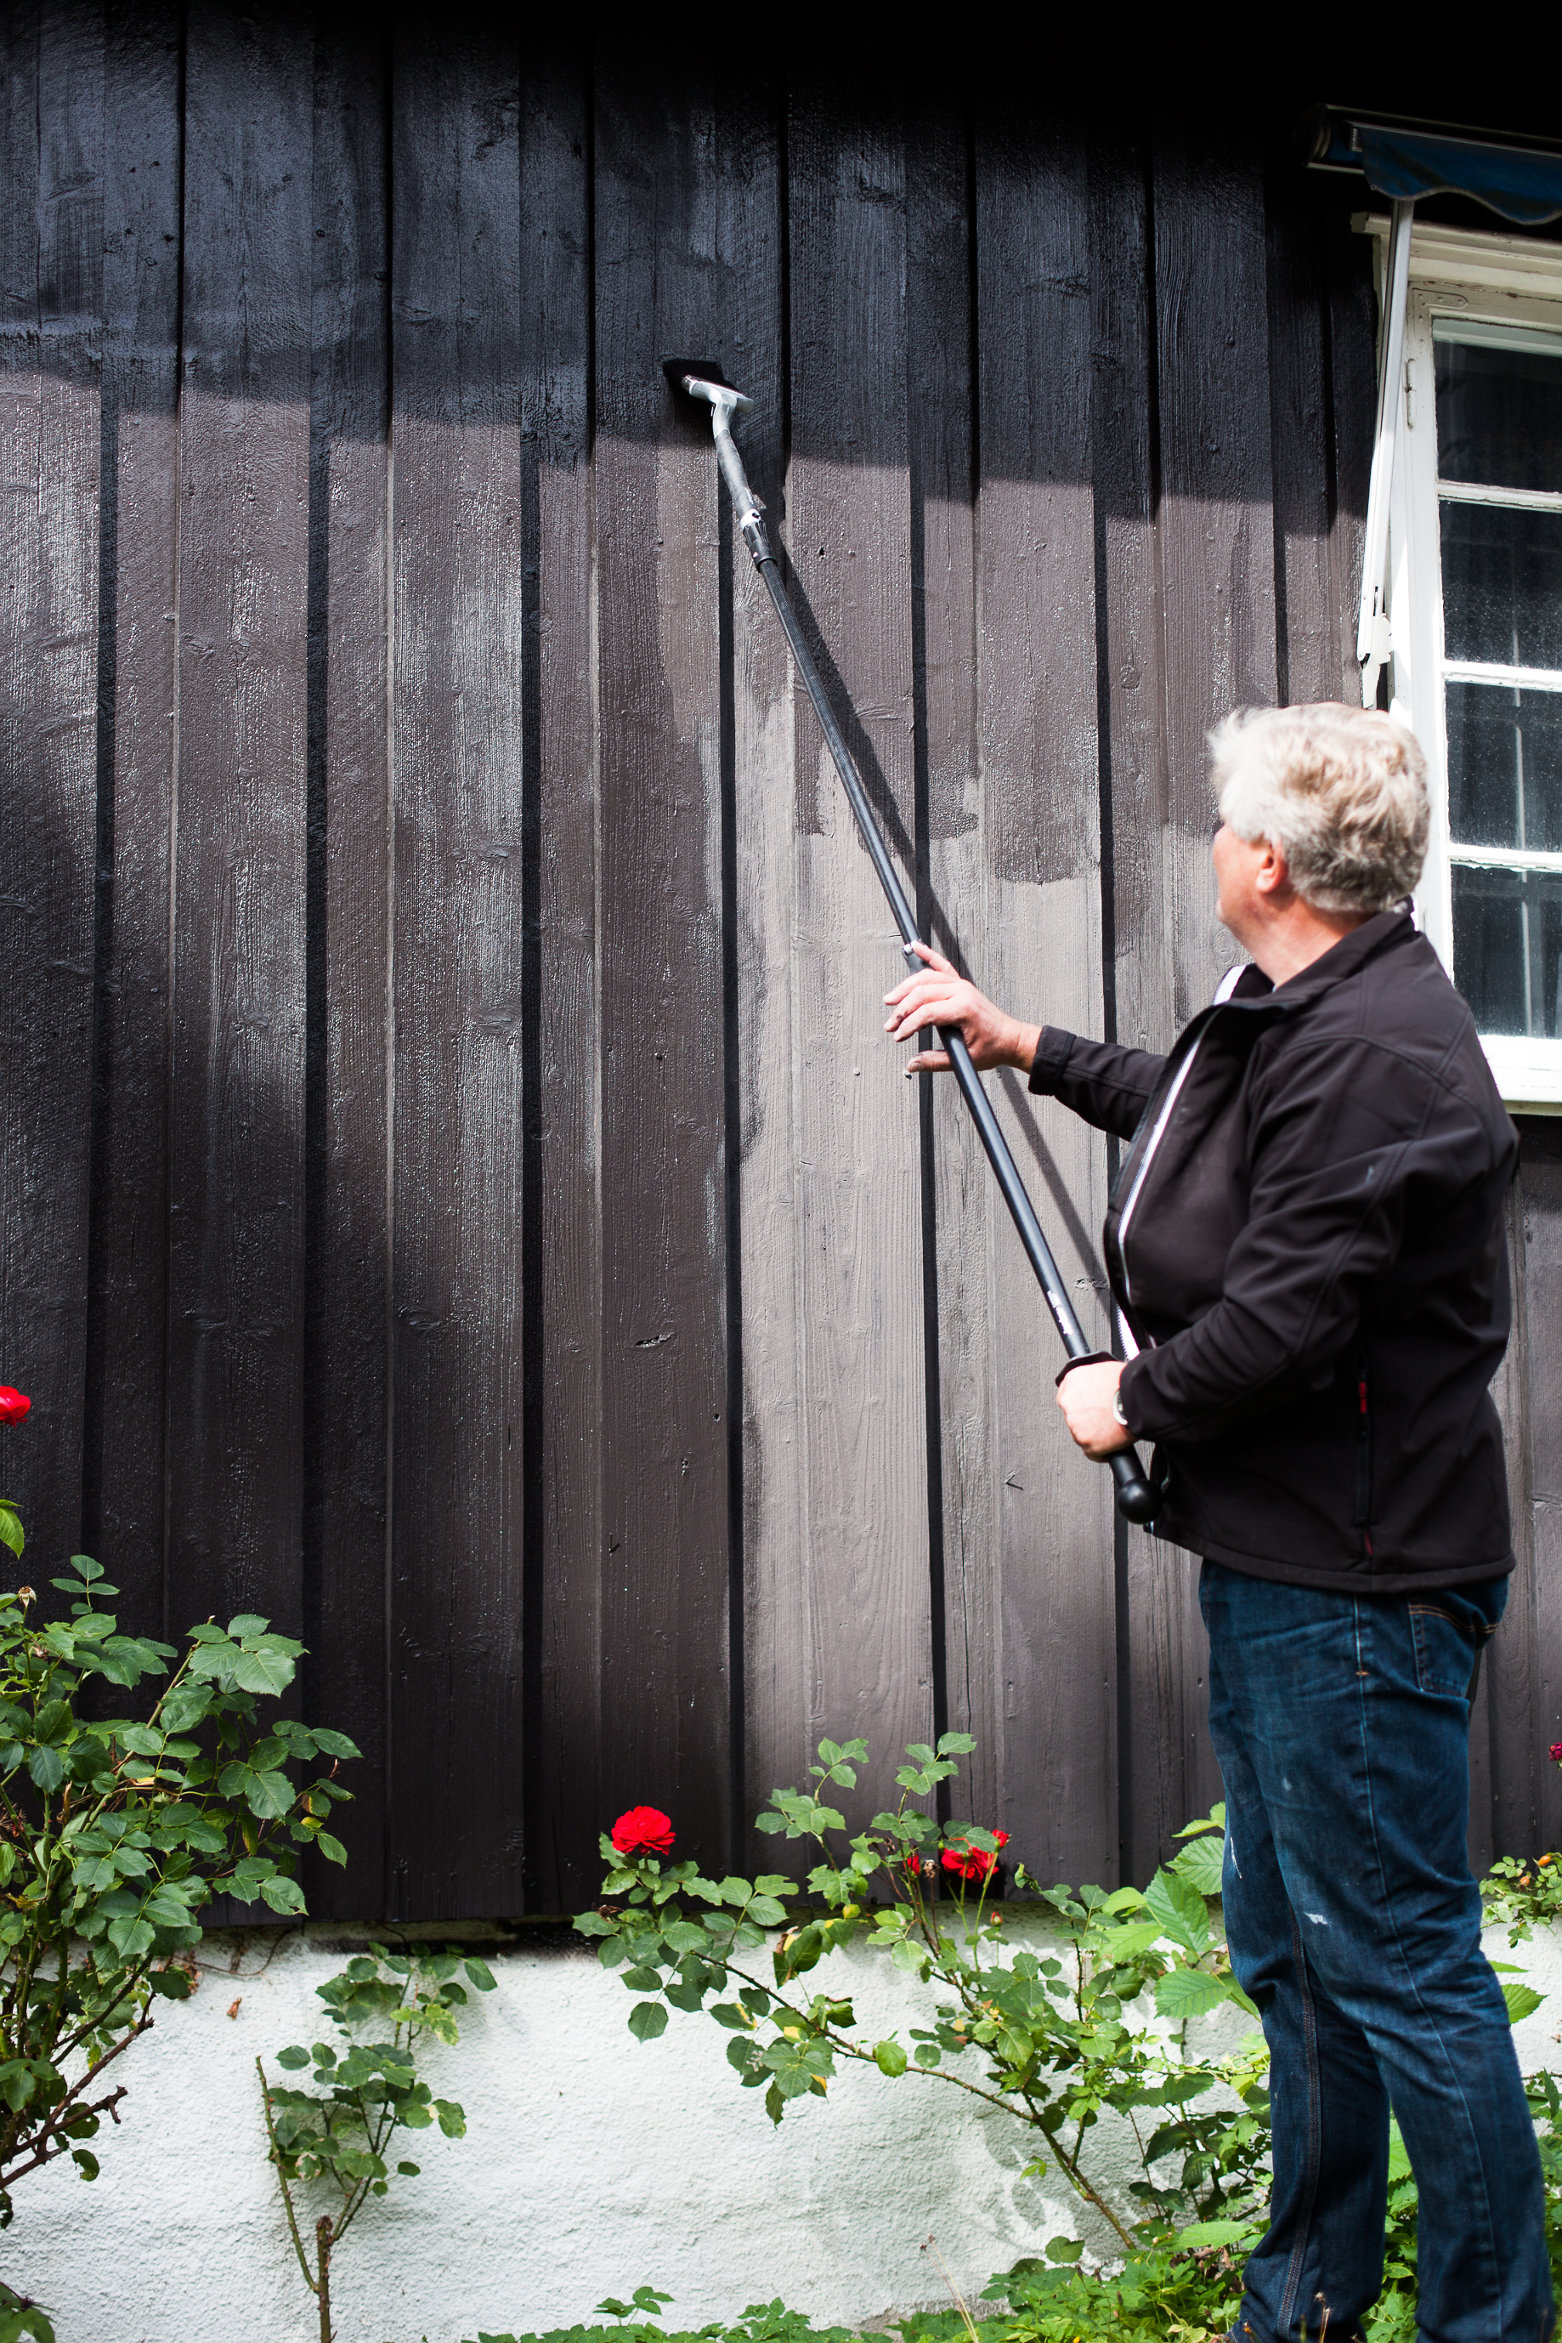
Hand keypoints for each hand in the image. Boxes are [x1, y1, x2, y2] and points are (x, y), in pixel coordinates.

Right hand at [884, 943, 1040, 1074]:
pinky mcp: (961, 984)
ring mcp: (961, 985)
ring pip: (926, 977)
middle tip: (890, 1024)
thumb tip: (912, 1064)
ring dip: (906, 987)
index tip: (899, 1035)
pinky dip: (928, 955)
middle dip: (902, 1009)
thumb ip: (935, 1062)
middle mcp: (962, 991)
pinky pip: (942, 965)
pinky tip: (916, 947)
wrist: (1010, 1038)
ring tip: (890, 999)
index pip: (926, 1012)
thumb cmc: (993, 1047)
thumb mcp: (964, 1059)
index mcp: (963, 1009)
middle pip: (922, 992)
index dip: (908, 1024)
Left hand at [1056, 1361, 1129, 1458]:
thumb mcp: (1105, 1370)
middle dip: (1087, 1420)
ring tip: (1111, 1430)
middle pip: (1073, 1416)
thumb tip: (1098, 1387)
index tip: (1088, 1409)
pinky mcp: (1086, 1442)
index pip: (1067, 1396)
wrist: (1138, 1398)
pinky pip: (1092, 1452)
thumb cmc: (1127, 1384)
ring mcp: (1075, 1424)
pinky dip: (1101, 1452)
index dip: (1080, 1404)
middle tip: (1103, 1419)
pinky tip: (1111, 1445)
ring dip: (1094, 1435)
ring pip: (1081, 1434)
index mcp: (1072, 1381)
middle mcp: (1069, 1402)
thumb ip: (1094, 1380)